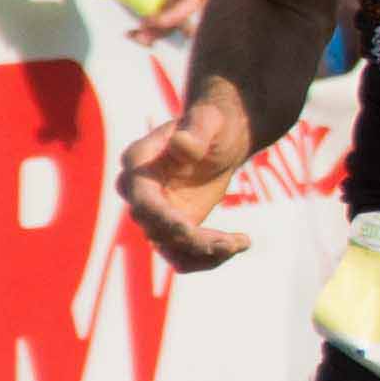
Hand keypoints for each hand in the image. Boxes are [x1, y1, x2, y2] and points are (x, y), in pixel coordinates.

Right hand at [117, 100, 251, 269]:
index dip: (160, 216)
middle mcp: (140, 191)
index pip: (141, 197)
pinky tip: (240, 244)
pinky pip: (182, 254)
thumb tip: (183, 145)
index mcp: (140, 162)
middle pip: (153, 228)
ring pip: (168, 247)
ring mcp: (156, 213)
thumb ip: (194, 134)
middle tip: (228, 243)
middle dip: (189, 240)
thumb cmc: (211, 123)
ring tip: (239, 244)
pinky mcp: (174, 227)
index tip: (188, 228)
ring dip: (203, 254)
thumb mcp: (207, 121)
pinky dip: (208, 259)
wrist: (220, 137)